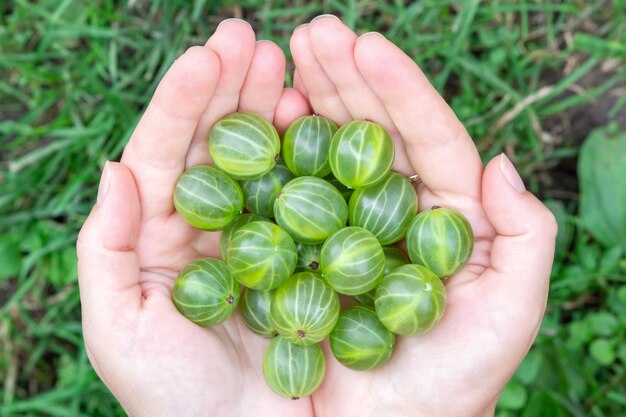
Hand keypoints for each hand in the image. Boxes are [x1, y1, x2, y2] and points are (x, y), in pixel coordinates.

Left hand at [77, 20, 313, 416]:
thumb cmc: (176, 401)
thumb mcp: (120, 331)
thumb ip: (105, 251)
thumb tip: (114, 169)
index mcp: (159, 237)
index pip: (164, 155)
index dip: (183, 102)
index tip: (209, 55)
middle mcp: (209, 227)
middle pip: (215, 144)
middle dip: (230, 88)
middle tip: (252, 38)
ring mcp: (260, 236)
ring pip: (261, 160)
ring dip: (270, 108)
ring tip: (286, 64)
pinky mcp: (302, 255)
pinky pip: (303, 198)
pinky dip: (309, 157)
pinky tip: (315, 120)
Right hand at [290, 16, 556, 416]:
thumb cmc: (451, 388)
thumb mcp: (508, 318)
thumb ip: (525, 240)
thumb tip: (500, 162)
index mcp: (445, 217)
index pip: (427, 139)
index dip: (399, 90)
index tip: (366, 44)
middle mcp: (391, 213)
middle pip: (371, 132)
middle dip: (345, 79)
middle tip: (313, 31)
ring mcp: (341, 228)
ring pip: (326, 154)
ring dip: (307, 101)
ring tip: (280, 54)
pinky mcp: (299, 252)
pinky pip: (287, 198)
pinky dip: (273, 158)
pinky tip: (261, 119)